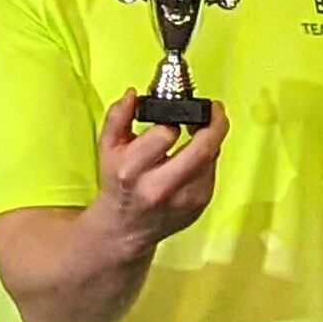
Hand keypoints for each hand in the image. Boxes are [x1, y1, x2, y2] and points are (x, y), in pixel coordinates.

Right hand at [94, 91, 225, 248]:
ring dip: (210, 141)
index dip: (174, 118)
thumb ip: (118, 117)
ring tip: (200, 131)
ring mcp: (184, 200)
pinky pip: (212, 172)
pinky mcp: (200, 206)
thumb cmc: (118, 183)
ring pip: (211, 159)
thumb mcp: (108, 148)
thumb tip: (133, 95)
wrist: (127, 227)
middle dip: (214, 124)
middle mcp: (160, 188)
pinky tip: (193, 157)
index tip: (178, 110)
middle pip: (202, 150)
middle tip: (214, 110)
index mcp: (133, 170)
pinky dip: (207, 159)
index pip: (165, 134)